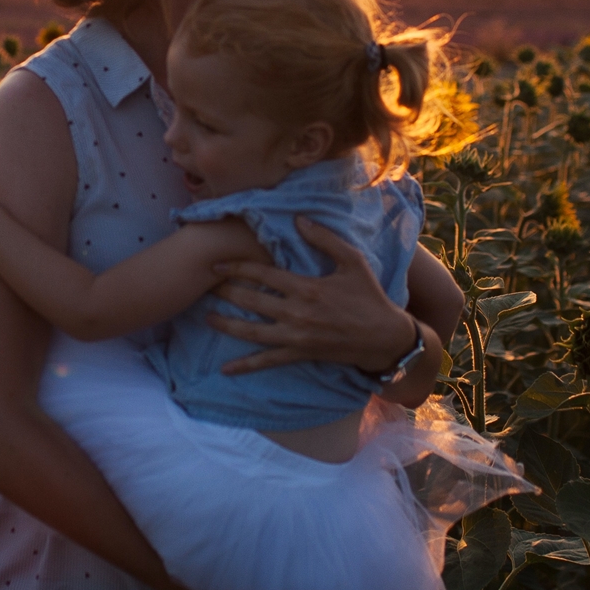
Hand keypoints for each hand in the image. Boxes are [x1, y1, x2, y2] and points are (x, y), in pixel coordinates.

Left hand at [208, 216, 417, 374]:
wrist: (384, 337)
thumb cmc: (369, 296)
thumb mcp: (352, 261)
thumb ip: (325, 239)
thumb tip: (298, 219)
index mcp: (306, 287)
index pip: (263, 274)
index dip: (237, 267)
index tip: (217, 264)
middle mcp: (296, 313)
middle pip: (251, 301)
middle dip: (226, 292)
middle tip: (205, 285)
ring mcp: (296, 336)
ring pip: (252, 332)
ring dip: (227, 324)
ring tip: (206, 317)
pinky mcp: (300, 354)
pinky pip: (268, 361)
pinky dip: (246, 366)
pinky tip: (226, 370)